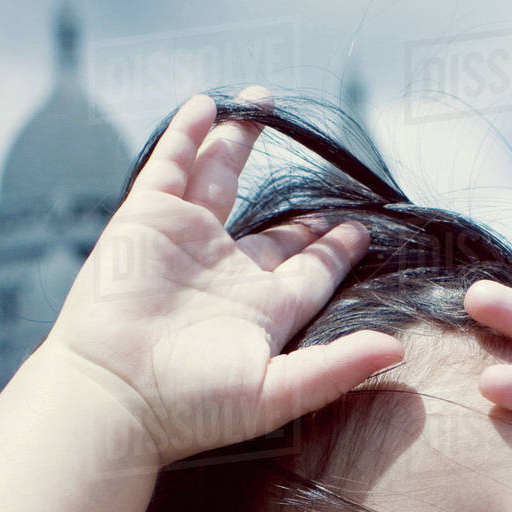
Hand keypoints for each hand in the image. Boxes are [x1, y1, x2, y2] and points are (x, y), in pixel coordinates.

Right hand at [43, 89, 402, 466]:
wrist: (113, 396)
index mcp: (265, 311)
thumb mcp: (277, 391)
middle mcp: (229, 274)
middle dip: (300, 213)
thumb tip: (398, 350)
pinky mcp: (146, 220)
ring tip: (263, 105)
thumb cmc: (193, 406)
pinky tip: (208, 106)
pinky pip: (172, 167)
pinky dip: (188, 135)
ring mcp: (187, 243)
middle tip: (327, 183)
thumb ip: (338, 367)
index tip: (360, 229)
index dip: (335, 249)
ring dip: (240, 144)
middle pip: (274, 231)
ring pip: (222, 180)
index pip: (312, 271)